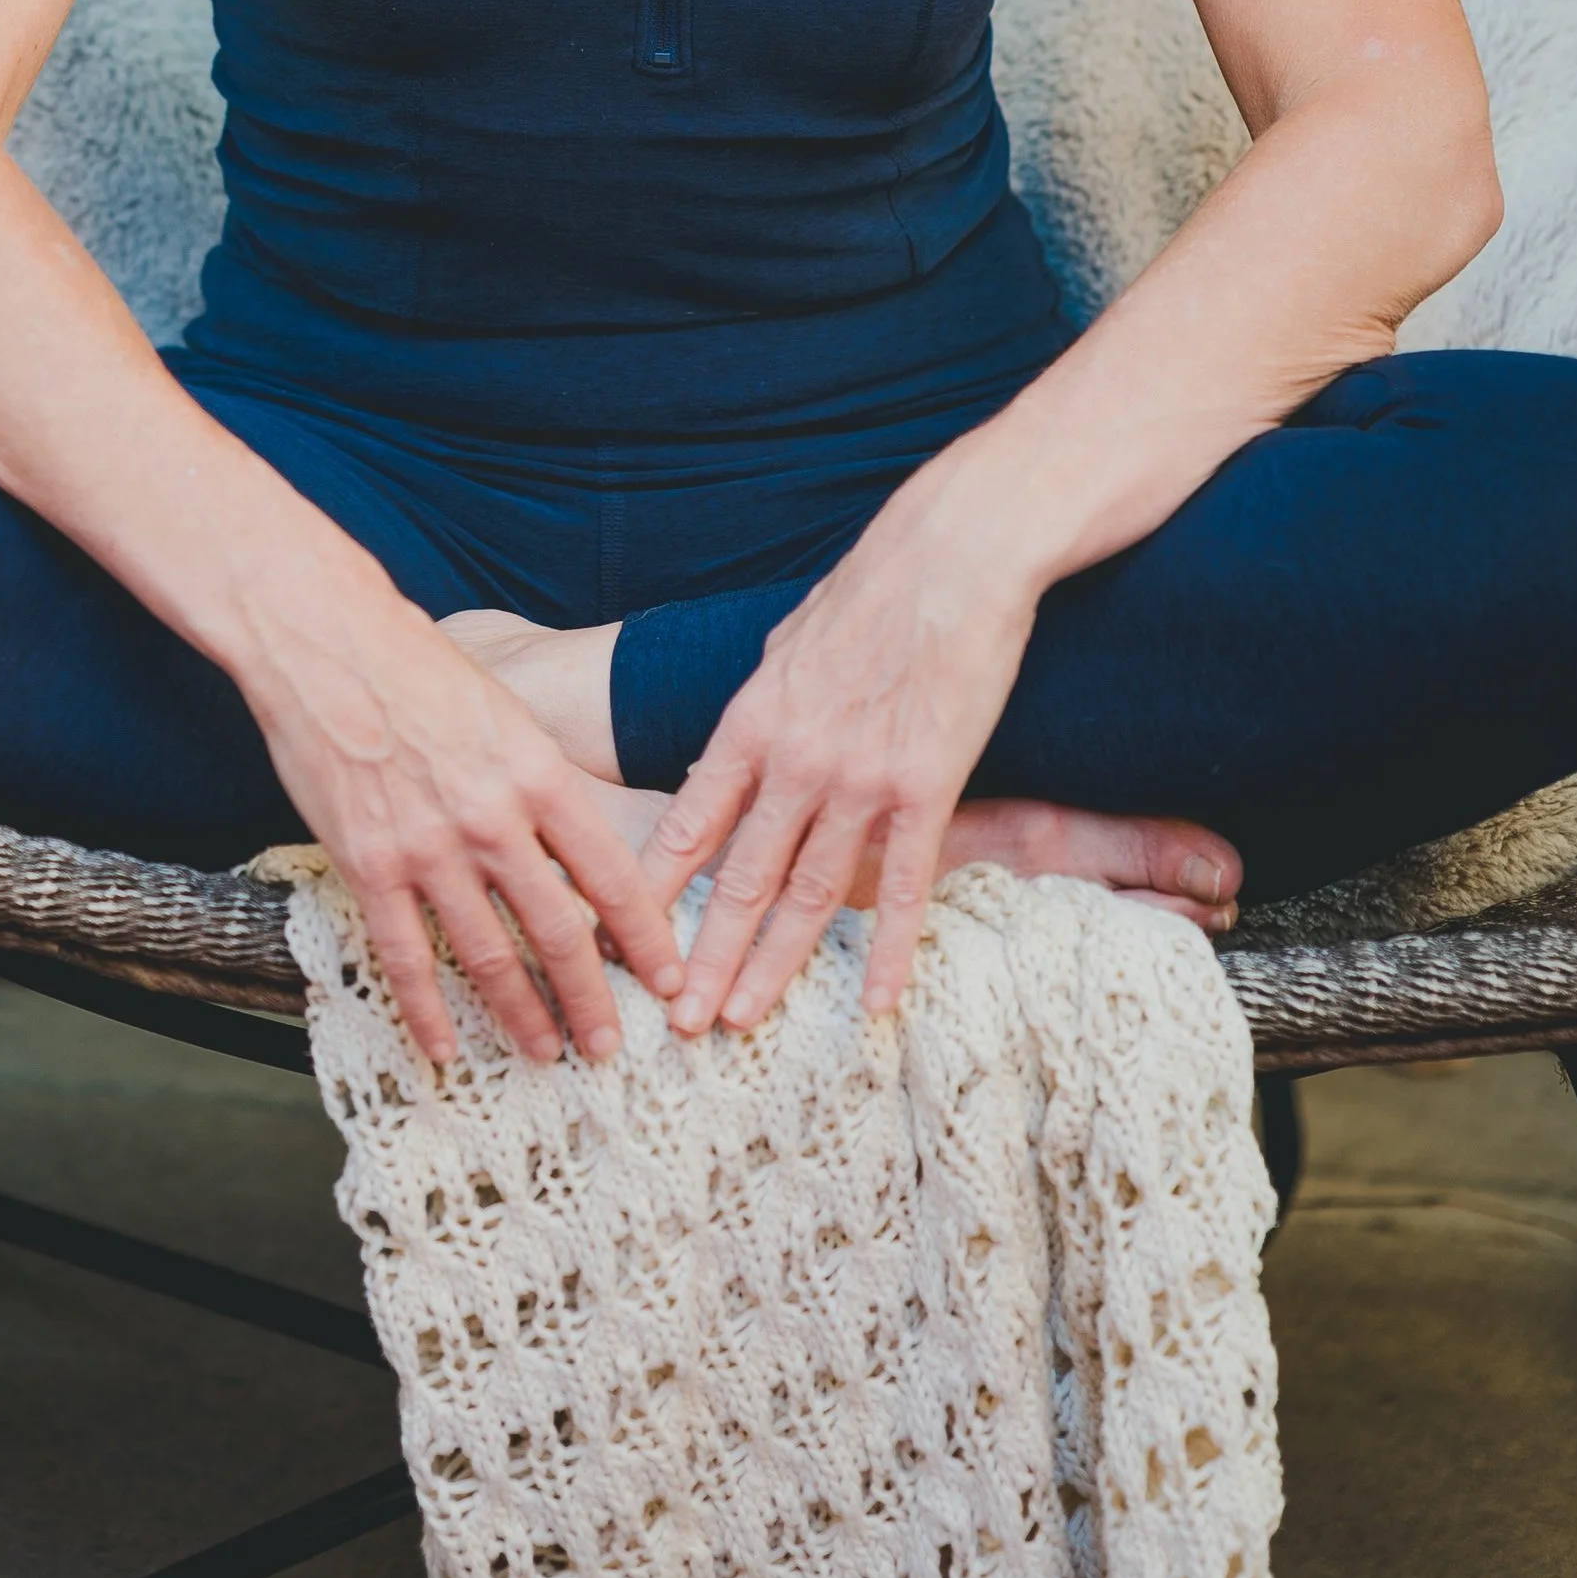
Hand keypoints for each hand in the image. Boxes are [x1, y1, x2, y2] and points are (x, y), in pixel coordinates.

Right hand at [249, 589, 685, 1071]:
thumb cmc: (422, 669)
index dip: (645, 936)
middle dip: (591, 999)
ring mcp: (428, 847)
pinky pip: (405, 956)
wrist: (329, 643)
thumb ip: (541, 784)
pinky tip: (443, 1047)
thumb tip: (579, 847)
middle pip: (558, 930)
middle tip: (609, 1045)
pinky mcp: (368, 864)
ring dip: (521, 1014)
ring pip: (488, 955)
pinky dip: (427, 1011)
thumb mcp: (508, 716)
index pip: (612, 874)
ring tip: (545, 1052)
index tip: (667, 978)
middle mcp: (492, 818)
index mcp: (539, 774)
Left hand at [643, 474, 1036, 1034]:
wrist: (954, 555)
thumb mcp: (788, 642)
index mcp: (752, 719)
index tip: (622, 935)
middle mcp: (794, 758)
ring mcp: (860, 778)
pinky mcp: (926, 786)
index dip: (653, 888)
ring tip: (742, 1021)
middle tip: (675, 1022)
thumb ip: (762, 706)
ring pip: (809, 894)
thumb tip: (736, 747)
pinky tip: (874, 1005)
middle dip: (703, 955)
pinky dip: (891, 952)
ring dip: (772, 965)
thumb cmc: (872, 588)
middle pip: (739, 876)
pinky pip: (904, 885)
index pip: (688, 821)